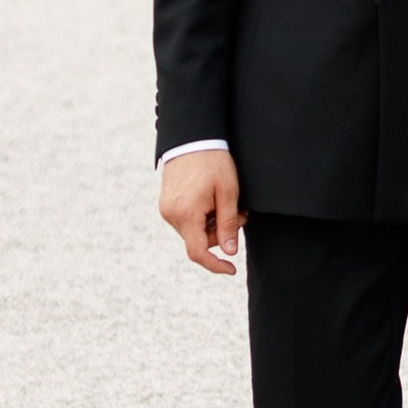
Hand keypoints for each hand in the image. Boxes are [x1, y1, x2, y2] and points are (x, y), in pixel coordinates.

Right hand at [158, 147, 244, 274]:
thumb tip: (229, 252)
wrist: (192, 137)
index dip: (215, 265)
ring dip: (212, 224)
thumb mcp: (227, 193)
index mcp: (186, 214)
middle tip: (241, 214)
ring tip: (226, 203)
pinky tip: (212, 200)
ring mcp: (167, 208)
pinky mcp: (167, 202)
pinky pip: (186, 220)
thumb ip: (229, 225)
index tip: (231, 269)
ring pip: (193, 231)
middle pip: (198, 240)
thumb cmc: (213, 162)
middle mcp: (171, 214)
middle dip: (221, 233)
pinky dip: (202, 217)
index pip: (198, 253)